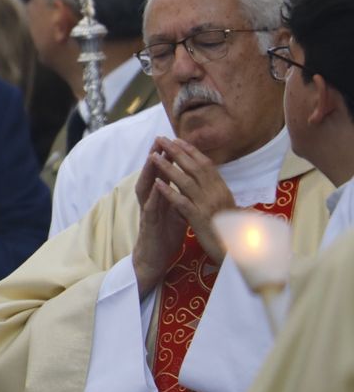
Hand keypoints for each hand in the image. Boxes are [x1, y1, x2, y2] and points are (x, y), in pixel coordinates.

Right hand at [132, 149, 188, 297]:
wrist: (154, 260)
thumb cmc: (165, 236)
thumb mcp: (175, 213)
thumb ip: (179, 198)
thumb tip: (190, 185)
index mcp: (160, 198)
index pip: (163, 174)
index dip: (168, 158)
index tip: (174, 141)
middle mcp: (151, 202)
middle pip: (152, 176)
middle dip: (155, 158)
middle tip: (159, 140)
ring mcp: (148, 213)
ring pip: (147, 188)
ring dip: (150, 172)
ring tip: (154, 157)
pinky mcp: (149, 225)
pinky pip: (150, 209)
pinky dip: (154, 197)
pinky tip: (158, 186)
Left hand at [145, 137, 234, 263]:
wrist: (239, 252)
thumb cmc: (231, 230)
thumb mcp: (224, 205)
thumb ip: (214, 190)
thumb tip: (205, 176)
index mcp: (222, 189)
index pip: (206, 164)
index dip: (191, 151)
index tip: (177, 139)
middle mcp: (217, 193)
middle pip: (195, 167)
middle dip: (177, 152)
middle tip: (161, 139)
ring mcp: (208, 206)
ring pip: (186, 181)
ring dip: (168, 167)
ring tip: (154, 156)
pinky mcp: (200, 219)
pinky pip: (182, 202)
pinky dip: (169, 192)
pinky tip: (157, 184)